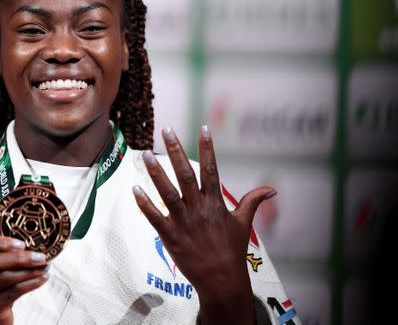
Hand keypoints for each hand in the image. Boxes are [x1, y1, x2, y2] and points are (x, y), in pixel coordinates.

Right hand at [0, 237, 48, 324]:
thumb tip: (29, 246)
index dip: (0, 242)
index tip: (21, 243)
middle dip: (19, 257)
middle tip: (39, 255)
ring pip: (5, 277)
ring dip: (29, 270)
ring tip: (44, 266)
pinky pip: (14, 292)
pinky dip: (31, 283)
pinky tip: (42, 278)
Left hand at [132, 125, 275, 324]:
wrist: (222, 281)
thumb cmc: (233, 251)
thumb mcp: (243, 223)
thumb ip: (253, 202)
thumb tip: (272, 189)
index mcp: (216, 203)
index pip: (212, 169)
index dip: (207, 148)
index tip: (203, 127)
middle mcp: (199, 209)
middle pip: (186, 175)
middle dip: (176, 151)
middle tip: (166, 130)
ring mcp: (184, 222)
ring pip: (168, 193)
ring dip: (156, 173)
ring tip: (146, 154)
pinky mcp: (170, 236)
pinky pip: (155, 217)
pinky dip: (145, 204)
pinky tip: (134, 189)